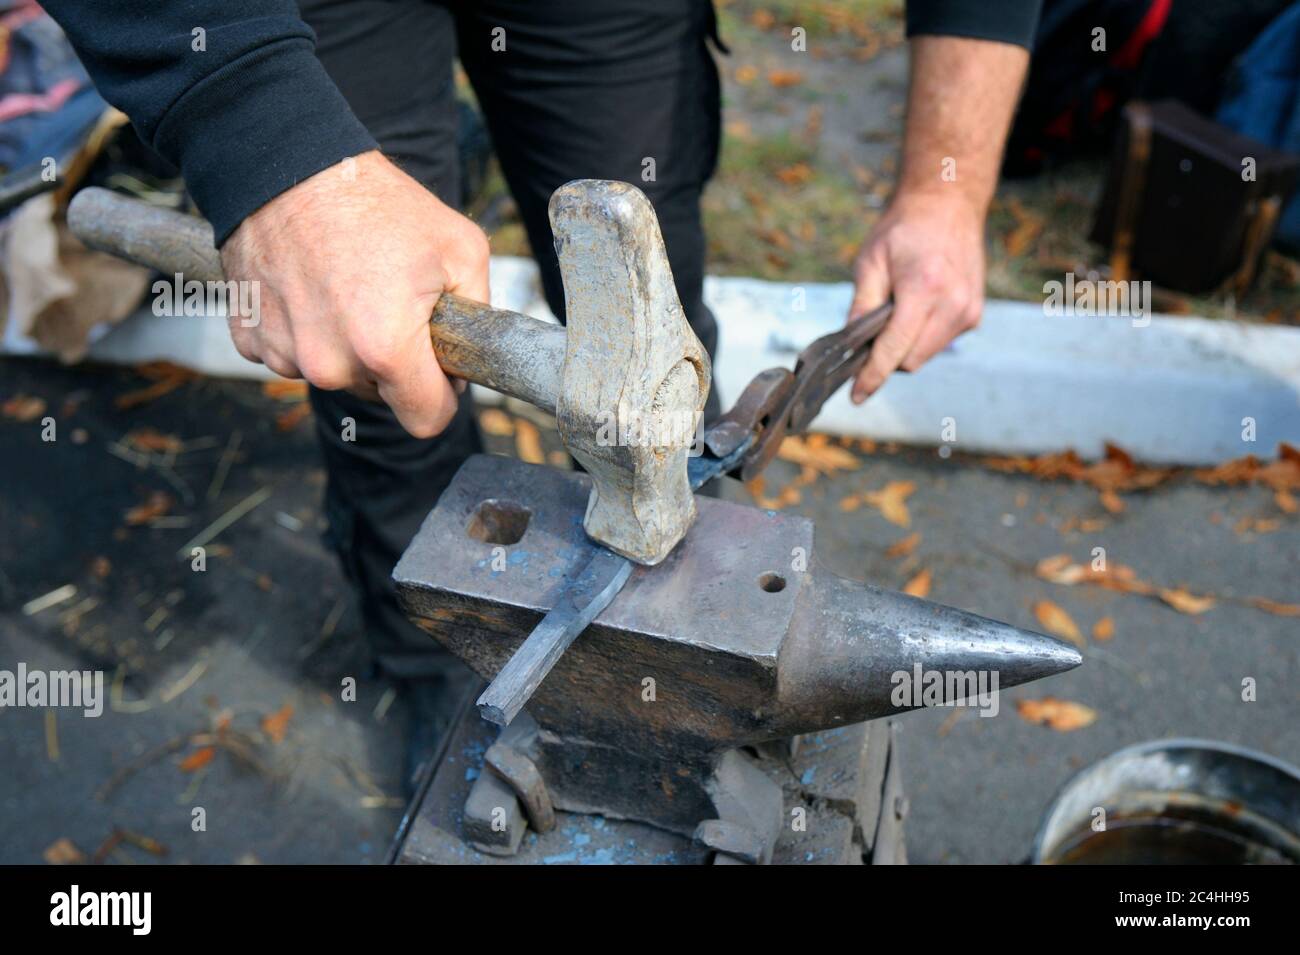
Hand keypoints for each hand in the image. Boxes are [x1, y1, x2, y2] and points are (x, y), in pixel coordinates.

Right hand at [220, 150, 490, 436]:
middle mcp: (329, 363)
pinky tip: (310, 286)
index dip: (441, 394)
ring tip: (347, 285)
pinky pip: (292, 354)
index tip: (439, 367)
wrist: (288, 162)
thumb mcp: (461, 249)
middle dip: (392, 360)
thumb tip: (470, 355)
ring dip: (345, 344)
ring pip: (335, 374)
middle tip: (388, 299)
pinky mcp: (250, 338)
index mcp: (384, 349)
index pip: (427, 421)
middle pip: (379, 394)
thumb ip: (479, 313)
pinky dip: (305, 330)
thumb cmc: (377, 203)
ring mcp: (283, 353)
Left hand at [847, 189, 985, 401]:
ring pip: (924, 356)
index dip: (872, 376)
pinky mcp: (974, 315)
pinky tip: (917, 308)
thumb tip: (848, 349)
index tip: (857, 396)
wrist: (948, 204)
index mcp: (924, 289)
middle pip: (910, 361)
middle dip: (886, 357)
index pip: (894, 349)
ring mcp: (968, 311)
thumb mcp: (870, 263)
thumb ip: (861, 308)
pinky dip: (921, 337)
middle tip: (870, 331)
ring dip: (904, 347)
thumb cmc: (902, 230)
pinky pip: (939, 343)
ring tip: (898, 310)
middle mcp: (953, 305)